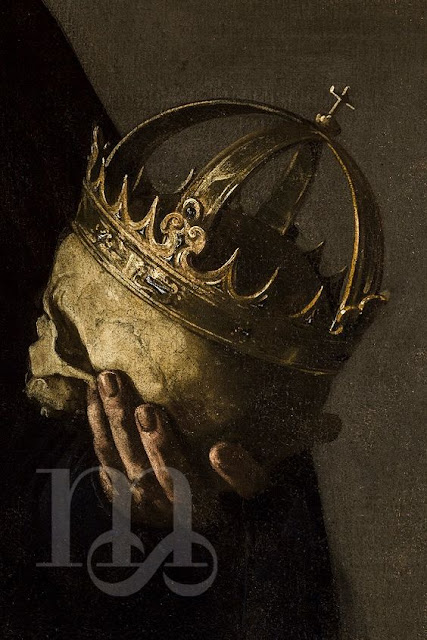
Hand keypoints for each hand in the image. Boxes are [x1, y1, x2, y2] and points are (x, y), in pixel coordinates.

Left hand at [87, 371, 267, 527]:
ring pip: (113, 459)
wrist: (211, 520)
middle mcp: (161, 508)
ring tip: (102, 380)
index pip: (173, 477)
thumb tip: (220, 450)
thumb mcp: (254, 486)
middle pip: (134, 463)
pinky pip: (102, 459)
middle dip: (122, 421)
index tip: (149, 410)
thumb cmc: (237, 491)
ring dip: (104, 418)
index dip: (159, 445)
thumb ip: (243, 472)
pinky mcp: (122, 493)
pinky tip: (94, 397)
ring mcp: (138, 502)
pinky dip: (96, 427)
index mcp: (195, 507)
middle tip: (113, 381)